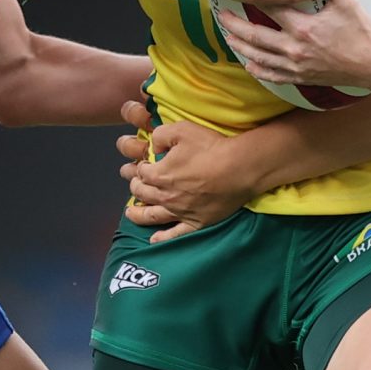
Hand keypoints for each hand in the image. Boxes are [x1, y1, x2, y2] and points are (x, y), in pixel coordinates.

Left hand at [118, 101, 254, 242]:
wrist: (239, 168)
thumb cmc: (211, 148)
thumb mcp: (182, 129)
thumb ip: (160, 136)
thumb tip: (153, 147)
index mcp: (159, 174)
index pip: (141, 172)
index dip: (140, 167)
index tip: (144, 164)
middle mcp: (166, 196)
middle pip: (142, 194)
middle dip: (135, 187)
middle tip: (134, 184)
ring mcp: (180, 211)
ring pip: (152, 216)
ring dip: (138, 215)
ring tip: (130, 213)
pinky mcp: (196, 222)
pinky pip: (176, 234)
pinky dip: (162, 238)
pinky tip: (154, 239)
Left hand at [214, 0, 370, 91]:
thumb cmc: (362, 33)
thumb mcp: (347, 3)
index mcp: (304, 27)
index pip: (272, 7)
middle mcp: (295, 48)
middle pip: (256, 35)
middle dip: (236, 25)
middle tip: (221, 15)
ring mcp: (296, 66)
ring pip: (260, 56)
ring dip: (242, 46)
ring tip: (228, 36)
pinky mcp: (301, 77)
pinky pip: (274, 76)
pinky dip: (259, 70)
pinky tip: (249, 64)